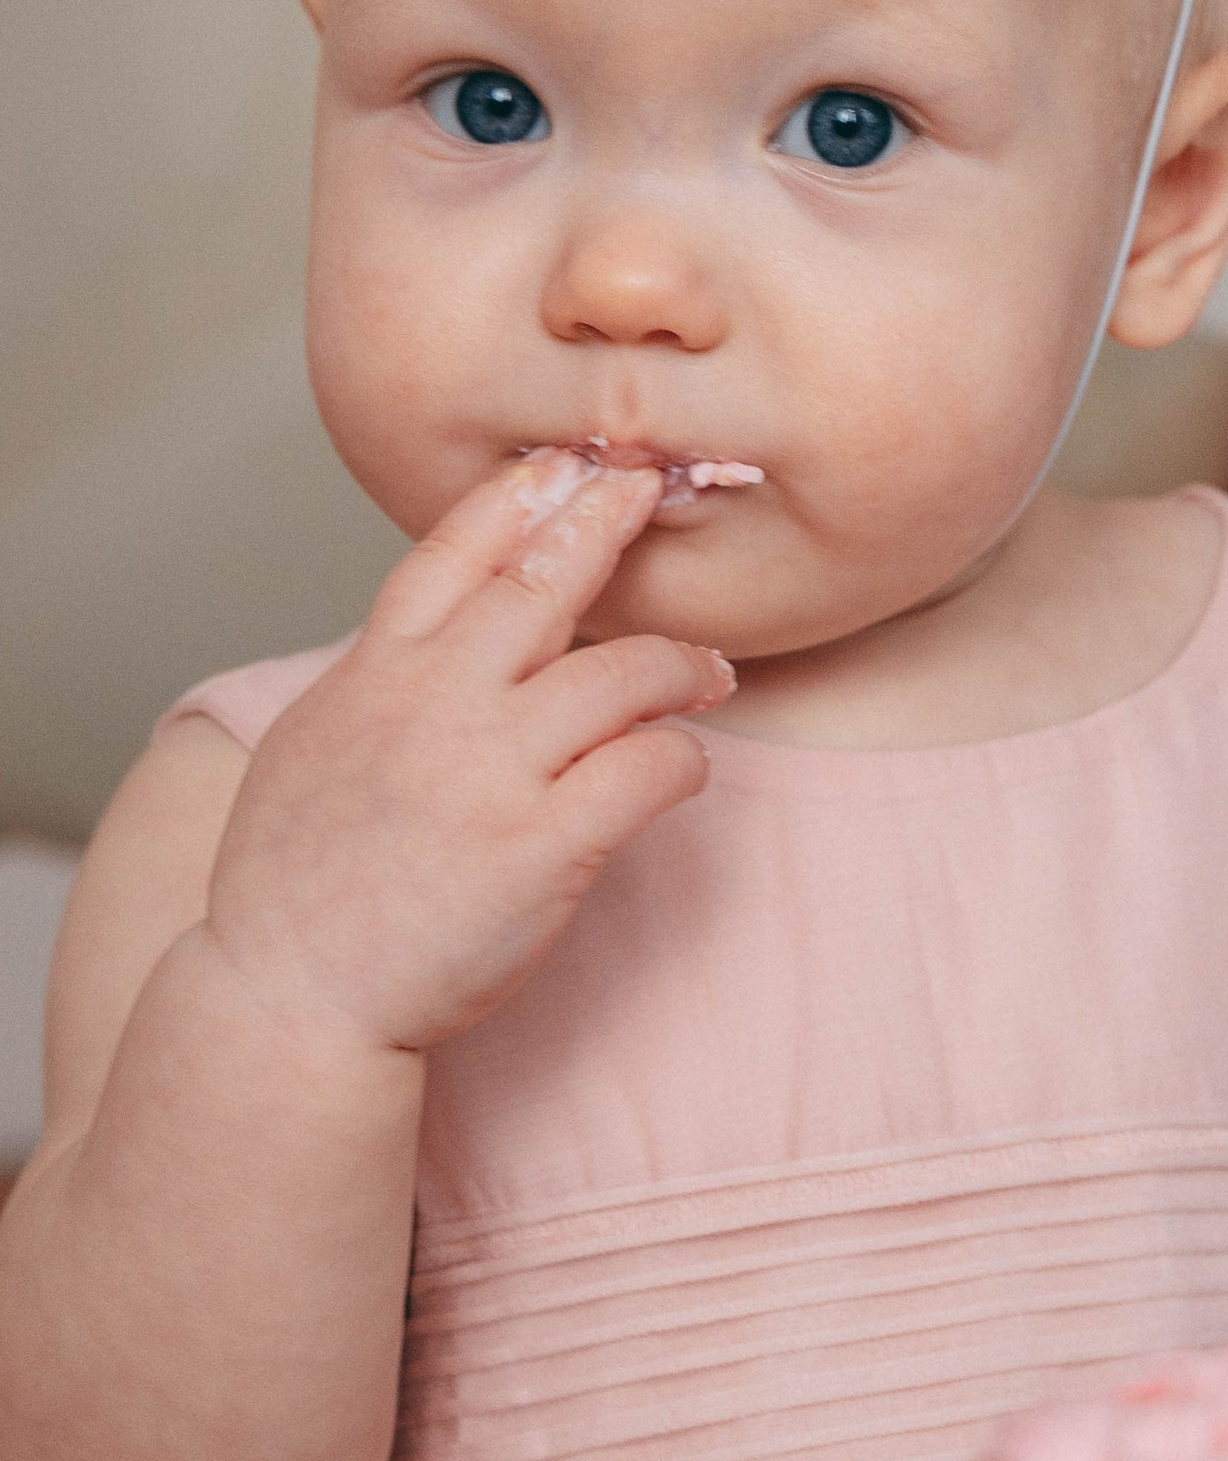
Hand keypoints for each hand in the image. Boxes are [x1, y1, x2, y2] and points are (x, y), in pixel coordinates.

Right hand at [201, 449, 733, 1058]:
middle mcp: (432, 704)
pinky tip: (684, 766)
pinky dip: (682, 759)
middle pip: (543, 582)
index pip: (451, 553)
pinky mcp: (540, 844)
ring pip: (619, 674)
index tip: (570, 462)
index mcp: (373, 674)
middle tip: (656, 488)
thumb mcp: (312, 744)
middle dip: (608, 521)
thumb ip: (378, 680)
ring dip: (679, 665)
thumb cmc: (296, 882)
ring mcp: (488, 771)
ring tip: (707, 673)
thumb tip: (438, 634)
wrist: (287, 998)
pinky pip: (646, 770)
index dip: (519, 498)